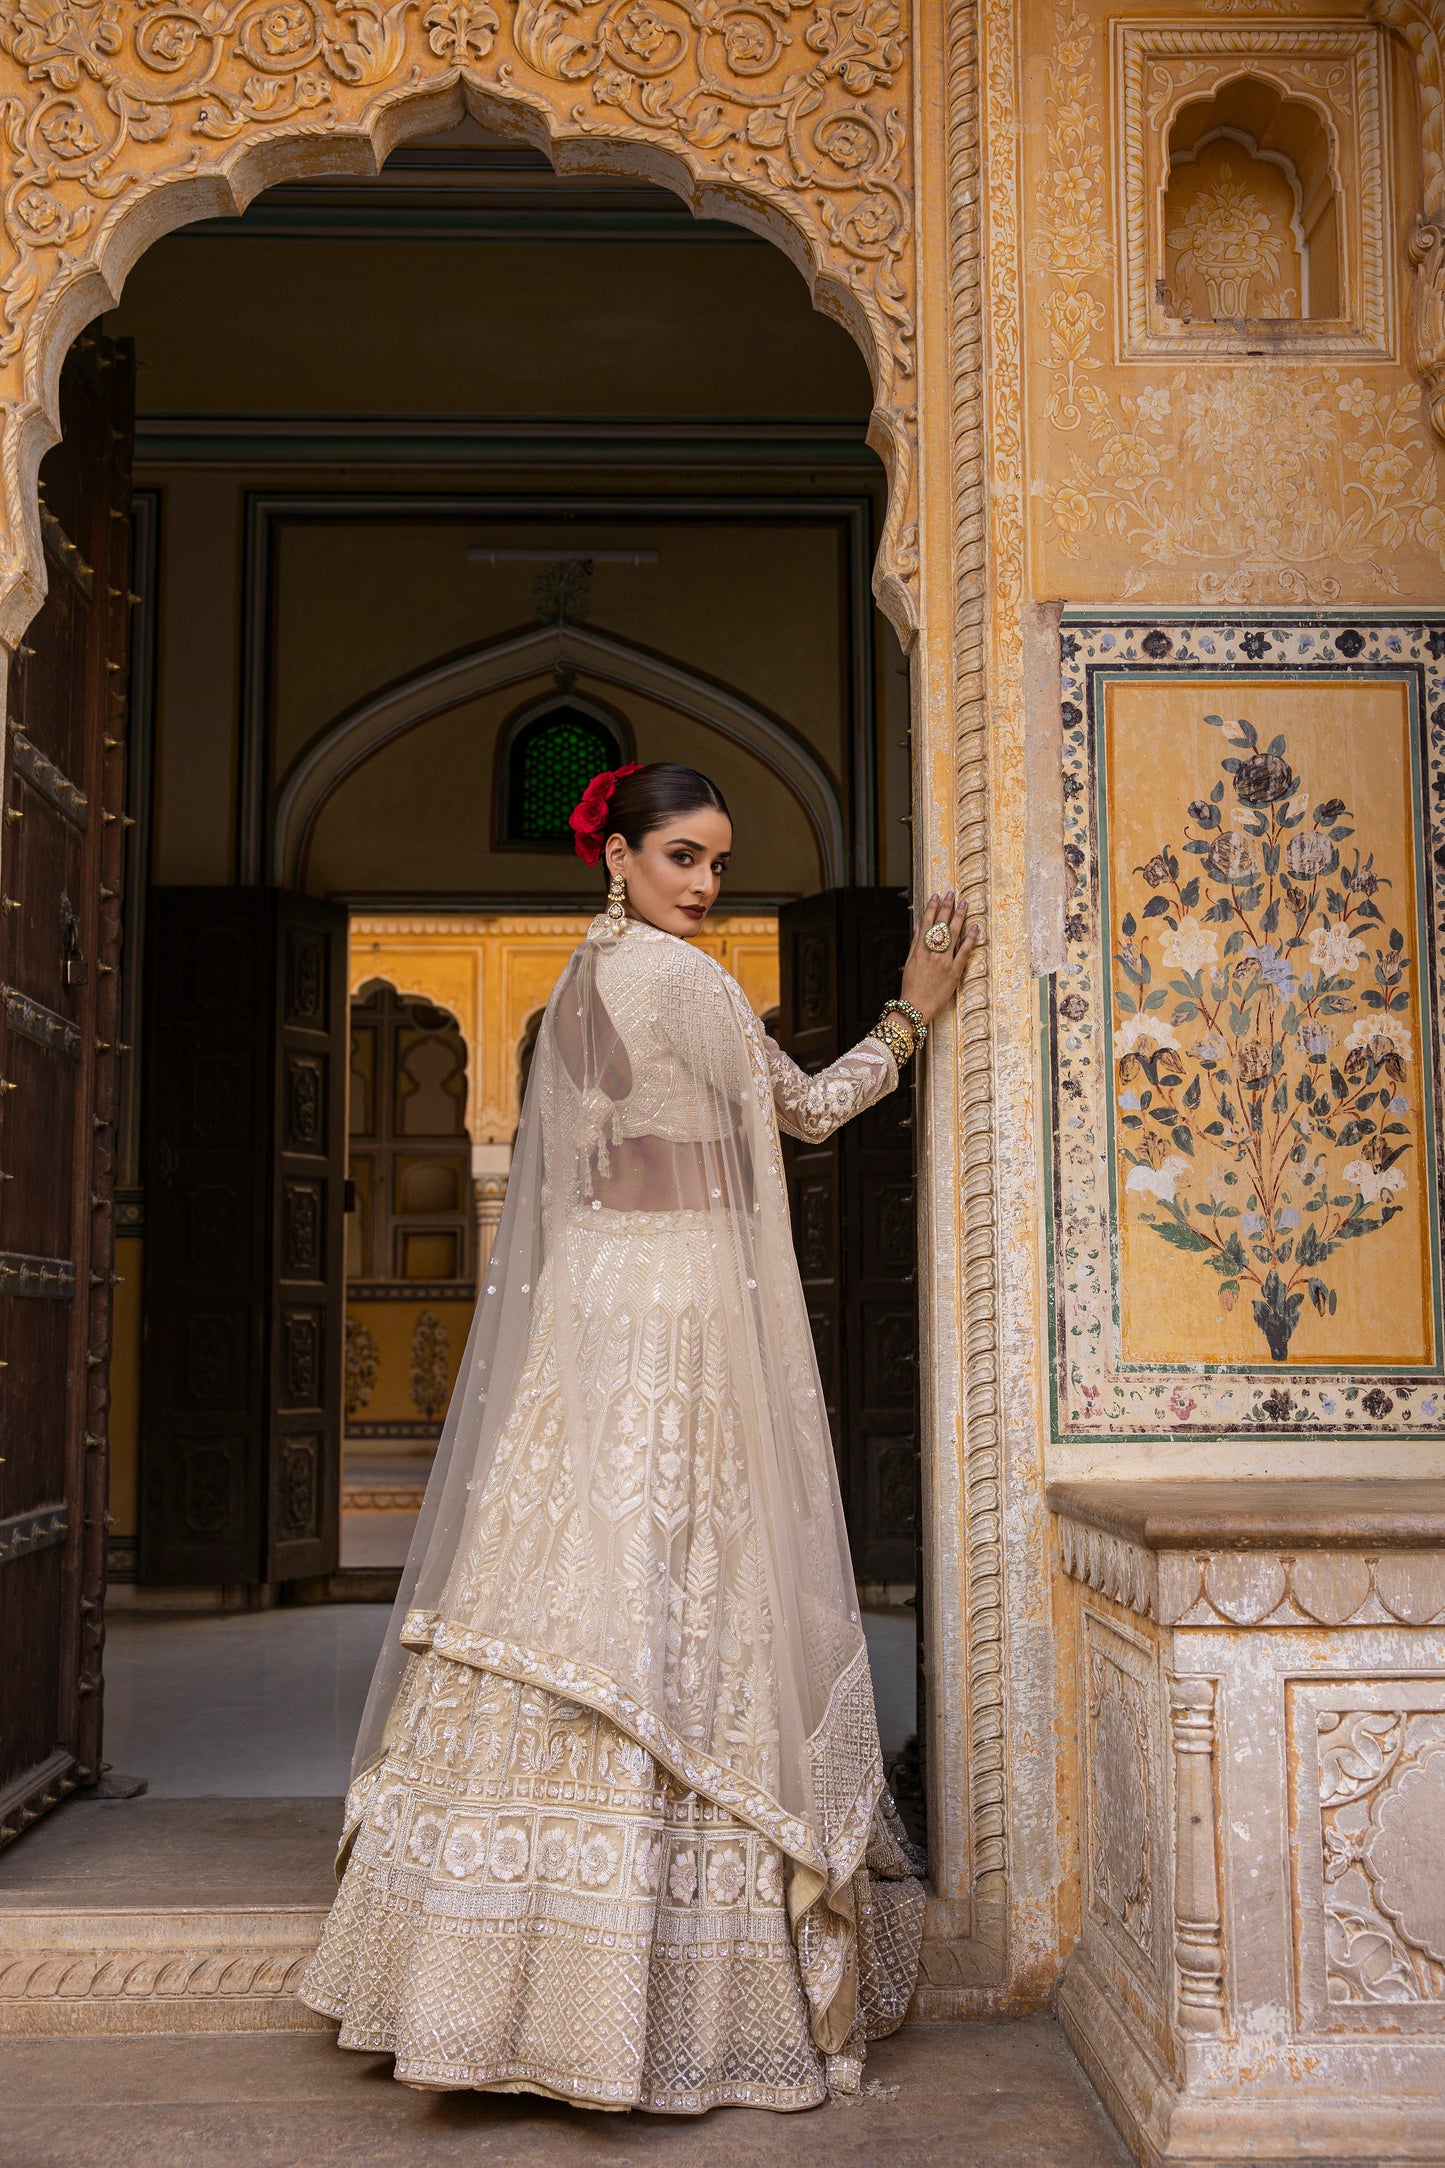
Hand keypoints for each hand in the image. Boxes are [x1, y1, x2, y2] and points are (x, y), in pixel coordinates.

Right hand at [900, 892, 979, 1023]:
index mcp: (919, 950)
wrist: (916, 1007)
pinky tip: (975, 927)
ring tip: (964, 904)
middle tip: (951, 893)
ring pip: (954, 935)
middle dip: (947, 907)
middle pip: (941, 925)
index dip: (931, 908)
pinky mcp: (955, 972)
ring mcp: (944, 962)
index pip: (926, 923)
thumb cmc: (911, 986)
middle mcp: (932, 953)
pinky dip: (970, 939)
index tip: (936, 896)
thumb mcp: (909, 963)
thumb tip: (918, 924)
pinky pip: (964, 952)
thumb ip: (915, 943)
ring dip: (959, 917)